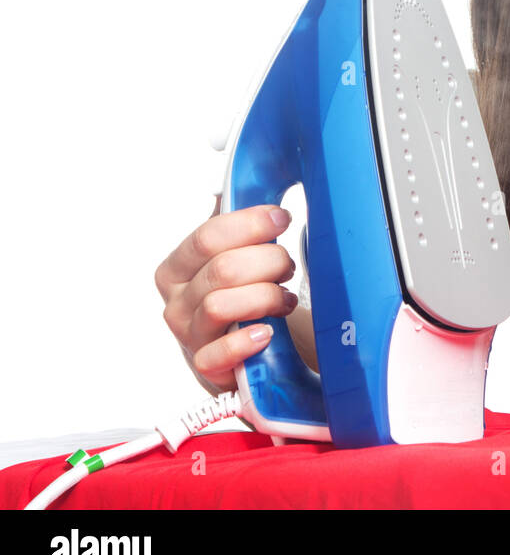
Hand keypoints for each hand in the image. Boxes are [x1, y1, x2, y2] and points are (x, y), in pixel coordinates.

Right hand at [156, 196, 297, 392]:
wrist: (244, 352)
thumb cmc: (240, 298)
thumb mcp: (232, 258)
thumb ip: (233, 227)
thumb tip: (240, 186)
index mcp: (177, 267)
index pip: (207, 237)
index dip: (250, 224)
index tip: (281, 218)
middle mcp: (176, 302)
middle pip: (222, 269)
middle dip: (269, 261)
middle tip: (288, 266)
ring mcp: (188, 336)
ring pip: (221, 305)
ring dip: (266, 297)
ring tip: (285, 298)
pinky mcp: (205, 368)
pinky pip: (219, 354)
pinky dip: (246, 340)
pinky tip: (266, 332)